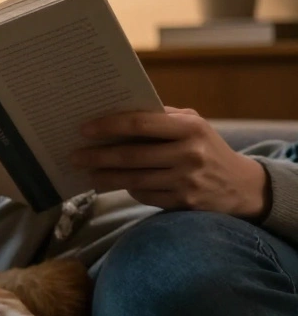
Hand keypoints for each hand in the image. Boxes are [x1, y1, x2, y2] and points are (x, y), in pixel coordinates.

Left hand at [72, 107, 268, 216]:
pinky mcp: (182, 203)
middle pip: (131, 155)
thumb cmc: (207, 148)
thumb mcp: (193, 125)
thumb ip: (162, 118)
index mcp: (190, 128)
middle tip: (74, 155)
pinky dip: (127, 188)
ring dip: (105, 177)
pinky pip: (144, 195)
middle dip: (97, 156)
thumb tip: (117, 113)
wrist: (241, 186)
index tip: (84, 129)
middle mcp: (189, 154)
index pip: (140, 123)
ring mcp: (186, 181)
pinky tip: (114, 184)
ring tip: (87, 173)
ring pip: (133, 179)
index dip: (109, 126)